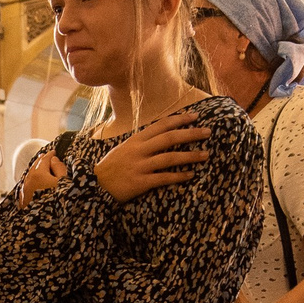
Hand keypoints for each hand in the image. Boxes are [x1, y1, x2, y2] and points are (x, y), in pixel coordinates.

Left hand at [18, 151, 67, 204]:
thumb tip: (53, 160)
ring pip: (29, 175)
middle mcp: (28, 180)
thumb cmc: (57, 202)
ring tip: (41, 168)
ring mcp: (24, 190)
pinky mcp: (23, 200)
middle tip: (46, 156)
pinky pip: (27, 185)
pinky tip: (34, 181)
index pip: (45, 159)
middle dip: (41, 161)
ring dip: (35, 170)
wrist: (44, 225)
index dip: (50, 154)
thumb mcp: (65, 183)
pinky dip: (31, 180)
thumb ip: (60, 168)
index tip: (54, 151)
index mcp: (39, 174)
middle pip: (35, 166)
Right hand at [95, 113, 212, 202]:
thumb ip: (142, 141)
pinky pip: (164, 178)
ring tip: (205, 154)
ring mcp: (140, 166)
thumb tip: (161, 134)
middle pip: (169, 138)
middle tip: (207, 132)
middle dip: (190, 134)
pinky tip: (190, 175)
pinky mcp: (141, 182)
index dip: (180, 119)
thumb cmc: (111, 167)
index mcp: (136, 139)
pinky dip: (179, 176)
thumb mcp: (124, 148)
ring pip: (169, 158)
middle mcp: (139, 150)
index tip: (196, 116)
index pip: (161, 125)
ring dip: (190, 156)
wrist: (96, 186)